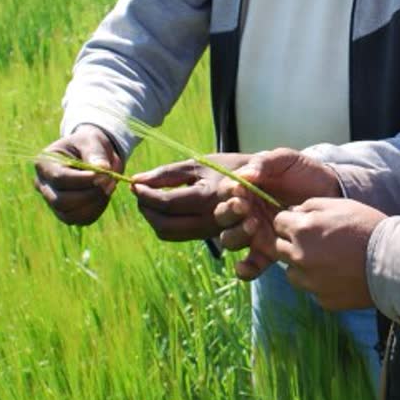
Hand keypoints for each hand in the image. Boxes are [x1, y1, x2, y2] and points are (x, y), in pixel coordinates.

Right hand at [33, 125, 124, 226]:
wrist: (91, 154)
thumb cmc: (89, 144)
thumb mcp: (92, 141)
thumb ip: (96, 153)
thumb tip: (103, 169)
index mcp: (44, 163)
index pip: (59, 178)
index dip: (83, 180)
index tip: (104, 175)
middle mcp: (43, 185)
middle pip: (61, 201)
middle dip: (89, 194)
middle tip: (110, 182)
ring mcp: (51, 201)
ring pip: (69, 215)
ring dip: (94, 204)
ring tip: (109, 187)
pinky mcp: (65, 212)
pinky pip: (80, 220)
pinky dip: (96, 211)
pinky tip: (105, 196)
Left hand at [130, 155, 253, 242]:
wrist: (266, 183)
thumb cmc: (231, 167)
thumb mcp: (200, 163)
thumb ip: (167, 173)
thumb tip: (135, 180)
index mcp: (208, 198)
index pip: (165, 204)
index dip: (144, 195)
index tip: (134, 183)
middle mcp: (210, 220)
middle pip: (163, 226)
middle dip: (146, 209)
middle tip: (140, 192)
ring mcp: (211, 232)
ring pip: (169, 234)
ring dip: (153, 218)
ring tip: (151, 198)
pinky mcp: (211, 236)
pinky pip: (179, 235)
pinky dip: (165, 223)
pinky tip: (166, 207)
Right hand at [212, 149, 342, 278]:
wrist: (331, 191)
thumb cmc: (305, 172)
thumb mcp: (286, 160)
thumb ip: (264, 163)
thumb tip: (244, 175)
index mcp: (245, 188)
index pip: (225, 192)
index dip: (228, 192)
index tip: (240, 190)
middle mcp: (245, 211)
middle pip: (223, 217)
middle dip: (230, 213)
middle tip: (245, 207)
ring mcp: (255, 231)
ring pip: (232, 239)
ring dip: (237, 235)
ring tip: (254, 226)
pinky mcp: (269, 250)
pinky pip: (251, 264)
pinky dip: (245, 269)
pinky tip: (245, 267)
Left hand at [273, 197, 386, 311]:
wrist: (393, 261)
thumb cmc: (368, 227)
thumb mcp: (340, 204)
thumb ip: (311, 205)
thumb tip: (293, 212)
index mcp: (302, 230)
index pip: (279, 222)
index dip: (291, 221)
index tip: (304, 224)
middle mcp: (300, 257)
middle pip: (280, 248)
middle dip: (293, 243)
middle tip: (317, 242)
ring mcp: (311, 282)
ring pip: (292, 273)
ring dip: (302, 266)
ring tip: (328, 260)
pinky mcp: (323, 300)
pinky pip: (313, 290)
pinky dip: (321, 283)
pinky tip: (340, 275)